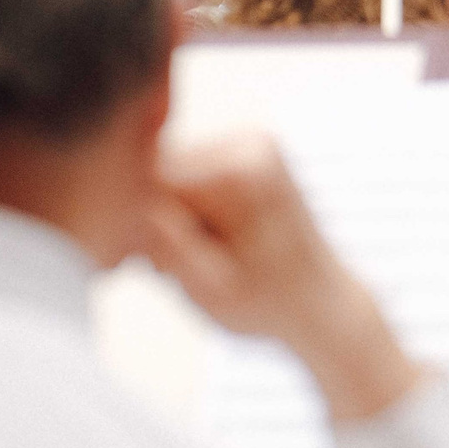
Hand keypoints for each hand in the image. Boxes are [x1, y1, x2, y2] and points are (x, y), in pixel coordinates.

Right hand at [144, 131, 422, 423]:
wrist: (324, 304)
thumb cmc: (270, 304)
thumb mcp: (209, 286)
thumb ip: (166, 241)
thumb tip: (123, 200)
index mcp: (241, 170)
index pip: (147, 178)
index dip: (127, 221)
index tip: (133, 263)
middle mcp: (248, 143)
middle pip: (155, 171)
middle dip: (148, 219)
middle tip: (168, 269)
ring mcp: (250, 144)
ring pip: (167, 175)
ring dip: (165, 218)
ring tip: (191, 260)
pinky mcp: (246, 156)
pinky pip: (188, 177)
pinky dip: (184, 212)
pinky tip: (202, 245)